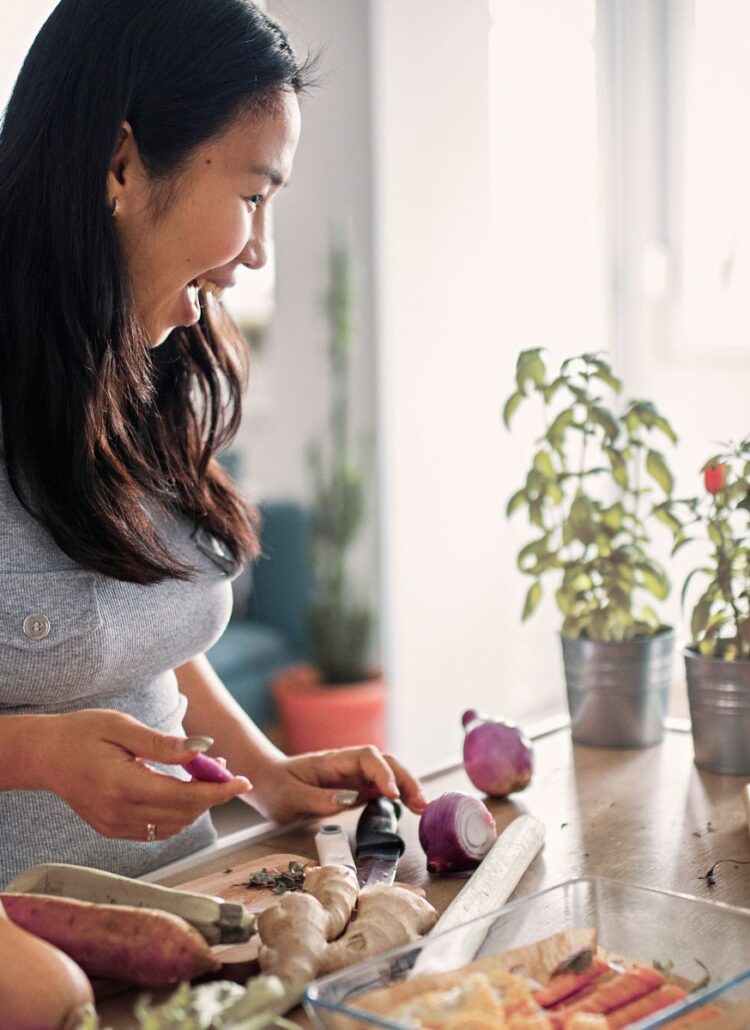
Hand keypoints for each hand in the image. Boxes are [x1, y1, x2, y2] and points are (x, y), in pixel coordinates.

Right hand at [39, 709, 250, 840]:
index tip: (243, 780)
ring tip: (204, 775)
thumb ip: (163, 743)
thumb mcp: (123, 727)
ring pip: (174, 825)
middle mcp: (120, 813)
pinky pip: (157, 829)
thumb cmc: (83, 733)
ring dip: (197, 804)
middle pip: (184, 813)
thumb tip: (202, 748)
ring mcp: (115, 826)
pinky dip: (178, 813)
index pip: (184, 796)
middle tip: (225, 768)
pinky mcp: (114, 830)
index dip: (219, 790)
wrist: (45, 755)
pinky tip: (182, 790)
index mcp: (123, 786)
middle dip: (213, 794)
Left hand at [248, 745, 427, 822]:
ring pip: (387, 774)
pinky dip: (398, 795)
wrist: (266, 783)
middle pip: (385, 762)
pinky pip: (381, 788)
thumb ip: (318, 799)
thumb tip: (350, 800)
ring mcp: (353, 776)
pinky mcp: (355, 789)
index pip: (366, 758)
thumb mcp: (289, 797)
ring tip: (422, 807)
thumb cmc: (275, 788)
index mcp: (332, 761)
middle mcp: (347, 765)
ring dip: (406, 786)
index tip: (392, 795)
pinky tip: (409, 807)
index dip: (383, 773)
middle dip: (405, 779)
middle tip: (421, 804)